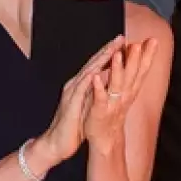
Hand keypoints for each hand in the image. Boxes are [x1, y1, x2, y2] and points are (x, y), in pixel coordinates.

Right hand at [26, 34, 123, 173]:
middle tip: (121, 37)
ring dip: (100, 59)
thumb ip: (93, 93)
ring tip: (112, 48)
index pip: (97, 66)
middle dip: (107, 50)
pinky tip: (96, 71)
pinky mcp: (71, 104)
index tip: (124, 44)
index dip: (110, 54)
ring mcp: (72, 93)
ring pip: (88, 72)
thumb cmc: (73, 126)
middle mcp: (76, 85)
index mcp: (82, 86)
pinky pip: (80, 90)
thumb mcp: (87, 106)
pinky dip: (88, 80)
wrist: (56, 143)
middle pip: (93, 64)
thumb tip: (103, 84)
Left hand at [84, 37, 158, 153]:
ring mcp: (113, 103)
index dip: (148, 55)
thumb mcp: (126, 92)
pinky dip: (99, 87)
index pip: (141, 70)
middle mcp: (125, 95)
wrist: (106, 137)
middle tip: (138, 44)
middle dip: (135, 59)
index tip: (153, 40)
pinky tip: (96, 77)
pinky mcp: (100, 111)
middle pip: (132, 75)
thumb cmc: (114, 111)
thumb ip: (131, 75)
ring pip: (117, 84)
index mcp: (130, 90)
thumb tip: (138, 56)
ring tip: (118, 54)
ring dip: (118, 69)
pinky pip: (100, 98)